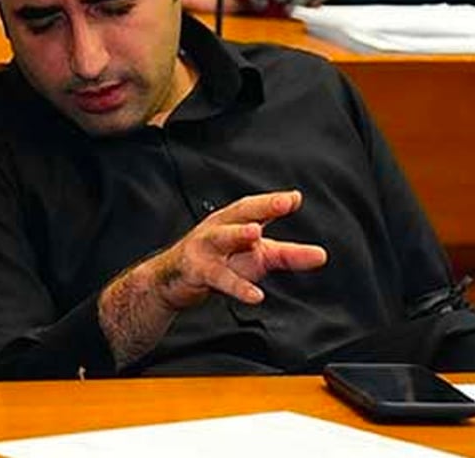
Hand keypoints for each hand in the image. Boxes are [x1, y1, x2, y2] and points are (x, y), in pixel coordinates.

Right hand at [146, 190, 326, 310]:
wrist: (172, 279)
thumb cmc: (216, 262)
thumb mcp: (256, 257)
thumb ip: (288, 255)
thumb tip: (321, 255)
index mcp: (232, 221)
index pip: (255, 207)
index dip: (273, 202)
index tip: (295, 199)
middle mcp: (218, 229)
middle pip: (240, 213)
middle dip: (262, 207)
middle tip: (284, 203)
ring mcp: (205, 248)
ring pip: (222, 237)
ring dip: (237, 233)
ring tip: (255, 234)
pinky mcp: (197, 271)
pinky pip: (219, 278)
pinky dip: (237, 286)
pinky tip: (255, 296)